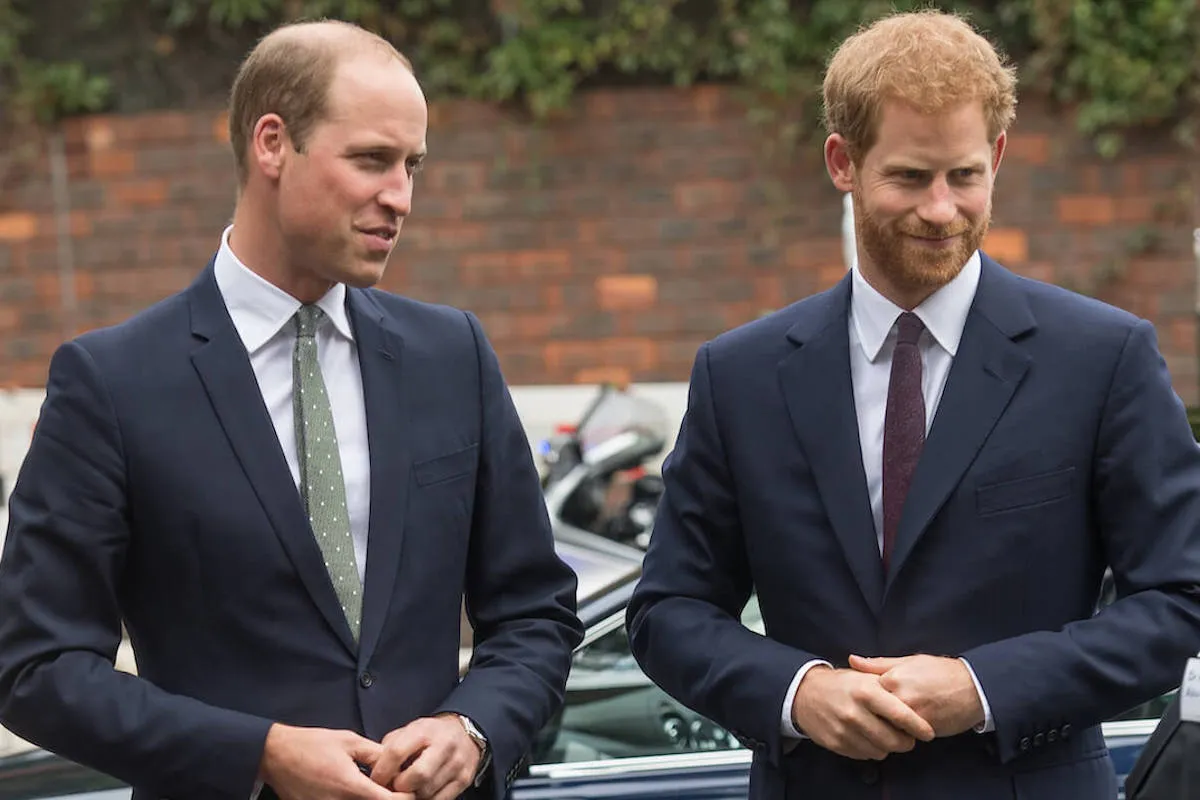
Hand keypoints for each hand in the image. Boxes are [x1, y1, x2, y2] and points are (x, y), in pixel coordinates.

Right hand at [258, 723, 412, 799]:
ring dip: (369, 799)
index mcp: (350, 786)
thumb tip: (396, 765)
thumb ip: (375, 754)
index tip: (406, 789)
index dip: (403, 797)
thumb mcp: (349, 741)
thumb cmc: (312, 745)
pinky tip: (353, 791)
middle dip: (387, 799)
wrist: (276, 756)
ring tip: (370, 786)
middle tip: (391, 786)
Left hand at [370, 714, 482, 799]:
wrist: (464, 734)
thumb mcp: (409, 731)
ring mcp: (456, 764)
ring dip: (413, 795)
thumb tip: (374, 770)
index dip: (382, 770)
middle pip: (417, 776)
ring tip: (408, 788)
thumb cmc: (430, 735)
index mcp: (425, 731)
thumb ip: (391, 747)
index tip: (376, 779)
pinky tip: (421, 791)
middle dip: (400, 786)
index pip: (396, 752)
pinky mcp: (463, 780)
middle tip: (394, 786)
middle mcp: (444, 746)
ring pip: (427, 792)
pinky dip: (426, 799)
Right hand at [791, 665, 934, 760]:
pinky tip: (869, 737)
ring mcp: (844, 730)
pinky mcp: (836, 744)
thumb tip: (915, 699)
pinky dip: (871, 749)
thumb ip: (889, 686)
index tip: (928, 733)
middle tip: (908, 737)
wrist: (804, 693)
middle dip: (906, 742)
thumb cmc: (841, 684)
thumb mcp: (864, 676)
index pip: (900, 714)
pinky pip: (864, 755)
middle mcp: (855, 712)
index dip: (918, 726)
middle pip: (893, 739)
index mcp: (865, 691)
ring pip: (880, 751)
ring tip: (886, 735)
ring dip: (888, 747)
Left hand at [848, 654, 984, 736]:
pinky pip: (905, 736)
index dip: (861, 699)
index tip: (859, 700)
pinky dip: (901, 735)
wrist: (973, 687)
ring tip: (886, 724)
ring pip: (888, 728)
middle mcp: (900, 697)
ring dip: (885, 728)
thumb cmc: (940, 672)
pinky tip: (901, 730)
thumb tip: (852, 660)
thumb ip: (878, 664)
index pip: (864, 694)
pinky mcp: (925, 730)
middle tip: (868, 716)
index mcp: (892, 678)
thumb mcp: (908, 661)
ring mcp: (913, 715)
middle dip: (870, 716)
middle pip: (873, 713)